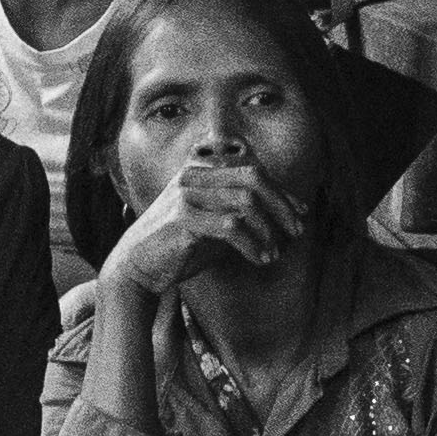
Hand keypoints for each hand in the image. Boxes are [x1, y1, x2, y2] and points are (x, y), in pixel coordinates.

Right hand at [101, 156, 300, 298]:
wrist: (137, 266)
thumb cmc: (178, 245)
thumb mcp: (215, 223)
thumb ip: (243, 213)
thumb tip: (289, 215)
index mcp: (200, 168)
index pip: (252, 170)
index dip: (281, 191)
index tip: (299, 214)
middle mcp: (193, 174)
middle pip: (253, 177)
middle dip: (281, 205)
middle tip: (296, 231)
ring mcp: (186, 193)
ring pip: (246, 201)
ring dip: (268, 230)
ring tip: (274, 253)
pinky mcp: (183, 217)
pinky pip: (232, 226)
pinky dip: (253, 244)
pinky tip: (260, 259)